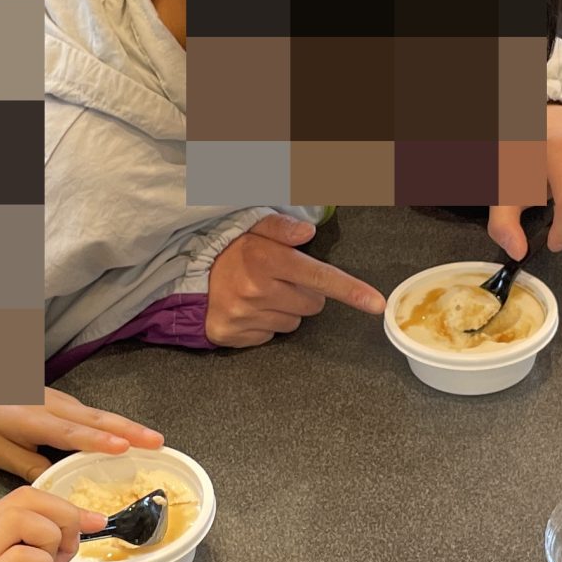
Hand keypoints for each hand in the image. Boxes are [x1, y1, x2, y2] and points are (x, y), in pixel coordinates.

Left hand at [0, 389, 163, 482]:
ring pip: (98, 414)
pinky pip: (92, 413)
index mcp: (34, 421)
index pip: (71, 433)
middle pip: (95, 419)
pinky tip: (129, 433)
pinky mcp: (64, 401)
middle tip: (157, 442)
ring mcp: (60, 400)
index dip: (98, 441)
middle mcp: (53, 406)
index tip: (123, 448)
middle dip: (129, 431)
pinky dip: (113, 423)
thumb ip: (30, 467)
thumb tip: (59, 483)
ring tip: (153, 439)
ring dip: (127, 426)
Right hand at [204, 215, 386, 348]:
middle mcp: (258, 289)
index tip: (376, 304)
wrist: (185, 276)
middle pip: (313, 304)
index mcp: (267, 259)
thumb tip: (308, 232)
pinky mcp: (236, 335)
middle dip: (305, 293)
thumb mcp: (251, 225)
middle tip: (282, 280)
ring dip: (285, 310)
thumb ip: (281, 226)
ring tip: (262, 294)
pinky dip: (265, 324)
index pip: (320, 277)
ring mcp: (246, 315)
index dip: (351, 291)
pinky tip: (250, 309)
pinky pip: (270, 336)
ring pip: (293, 322)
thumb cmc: (226, 249)